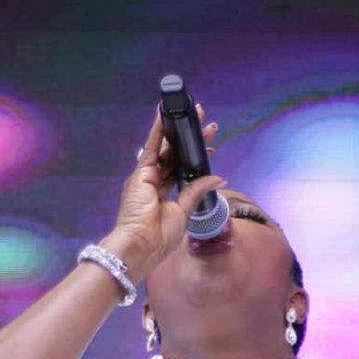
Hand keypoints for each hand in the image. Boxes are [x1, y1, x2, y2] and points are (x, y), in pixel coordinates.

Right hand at [100, 110, 225, 283]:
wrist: (141, 245)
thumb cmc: (160, 236)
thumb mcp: (184, 211)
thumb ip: (196, 191)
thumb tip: (218, 177)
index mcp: (163, 194)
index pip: (181, 170)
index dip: (194, 158)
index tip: (209, 148)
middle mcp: (153, 182)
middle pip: (175, 156)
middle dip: (190, 140)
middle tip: (207, 125)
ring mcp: (145, 175)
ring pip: (166, 148)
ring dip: (179, 130)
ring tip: (196, 114)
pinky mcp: (141, 172)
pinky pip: (152, 146)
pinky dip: (158, 130)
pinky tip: (166, 115)